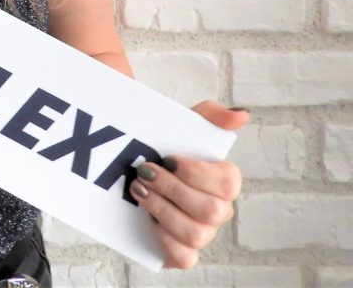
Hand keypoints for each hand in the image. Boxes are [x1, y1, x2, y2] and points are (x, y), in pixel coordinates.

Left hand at [130, 101, 247, 269]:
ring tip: (140, 190)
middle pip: (211, 210)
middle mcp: (218, 210)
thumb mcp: (182, 124)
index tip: (169, 158)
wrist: (130, 166)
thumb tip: (241, 114)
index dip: (197, 172)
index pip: (229, 182)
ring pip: (196, 233)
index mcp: (223, 181)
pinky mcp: (182, 251)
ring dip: (162, 209)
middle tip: (145, 172)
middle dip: (172, 189)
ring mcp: (202, 233)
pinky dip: (164, 239)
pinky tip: (147, 220)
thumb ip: (211, 116)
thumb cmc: (163, 148)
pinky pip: (184, 257)